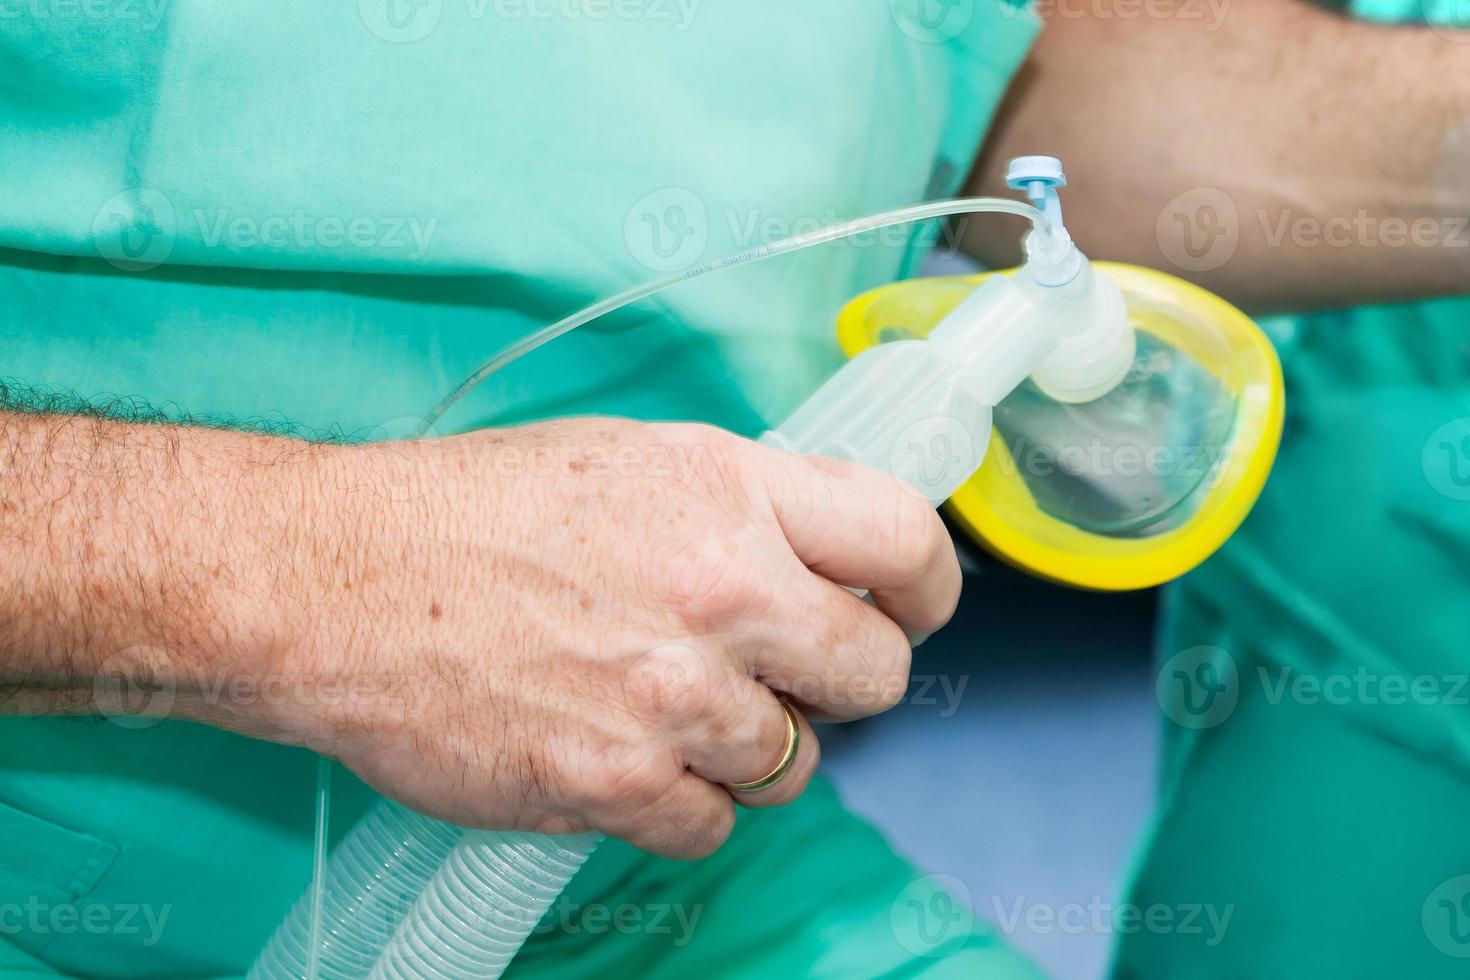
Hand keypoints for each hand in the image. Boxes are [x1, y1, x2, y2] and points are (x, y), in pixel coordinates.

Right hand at [272, 419, 961, 858]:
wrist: (337, 583)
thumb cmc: (473, 511)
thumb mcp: (634, 458)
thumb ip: (748, 503)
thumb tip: (831, 558)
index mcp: (731, 490)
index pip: (905, 541)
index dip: (927, 586)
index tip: (913, 608)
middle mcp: (722, 591)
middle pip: (874, 673)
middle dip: (839, 677)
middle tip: (780, 668)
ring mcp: (673, 697)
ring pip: (795, 762)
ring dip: (748, 744)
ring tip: (668, 705)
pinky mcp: (617, 785)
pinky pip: (715, 824)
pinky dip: (682, 799)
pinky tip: (628, 753)